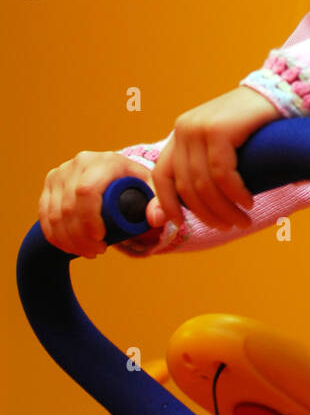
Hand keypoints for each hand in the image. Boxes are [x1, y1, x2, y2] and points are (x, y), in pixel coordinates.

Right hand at [39, 151, 158, 258]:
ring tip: (87, 252)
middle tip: (97, 252)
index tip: (101, 240)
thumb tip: (154, 220)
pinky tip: (68, 247)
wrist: (117, 175)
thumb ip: (160, 205)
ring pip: (54, 213)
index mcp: (106, 161)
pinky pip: (44, 214)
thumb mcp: (152, 192)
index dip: (89, 220)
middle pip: (69, 206)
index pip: (87, 191)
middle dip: (80, 236)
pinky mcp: (50, 183)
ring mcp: (62, 172)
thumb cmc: (137, 185)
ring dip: (68, 240)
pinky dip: (54, 235)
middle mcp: (80, 162)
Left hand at [147, 87, 281, 231]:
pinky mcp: (218, 129)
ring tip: (242, 220)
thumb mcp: (222, 152)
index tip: (181, 226)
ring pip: (204, 184)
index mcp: (181, 133)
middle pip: (187, 186)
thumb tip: (161, 218)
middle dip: (208, 214)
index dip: (168, 204)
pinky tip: (248, 203)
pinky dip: (235, 194)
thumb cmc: (255, 128)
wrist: (282, 92)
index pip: (162, 176)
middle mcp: (184, 128)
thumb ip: (199, 176)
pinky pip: (222, 174)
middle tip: (229, 227)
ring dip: (224, 209)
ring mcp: (199, 127)